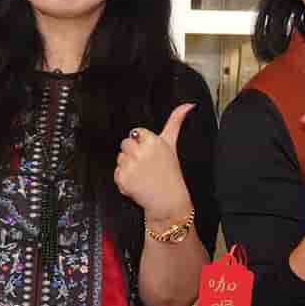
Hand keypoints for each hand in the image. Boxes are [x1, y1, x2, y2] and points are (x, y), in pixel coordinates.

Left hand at [113, 104, 194, 226]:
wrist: (168, 201)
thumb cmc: (171, 172)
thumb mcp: (172, 144)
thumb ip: (176, 121)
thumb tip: (188, 104)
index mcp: (153, 141)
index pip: (136, 133)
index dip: (141, 143)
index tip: (150, 154)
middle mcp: (141, 152)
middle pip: (125, 143)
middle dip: (133, 153)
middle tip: (146, 165)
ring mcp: (131, 165)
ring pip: (119, 158)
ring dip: (127, 166)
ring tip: (142, 175)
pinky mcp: (123, 178)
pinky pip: (116, 173)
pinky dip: (124, 180)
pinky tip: (136, 183)